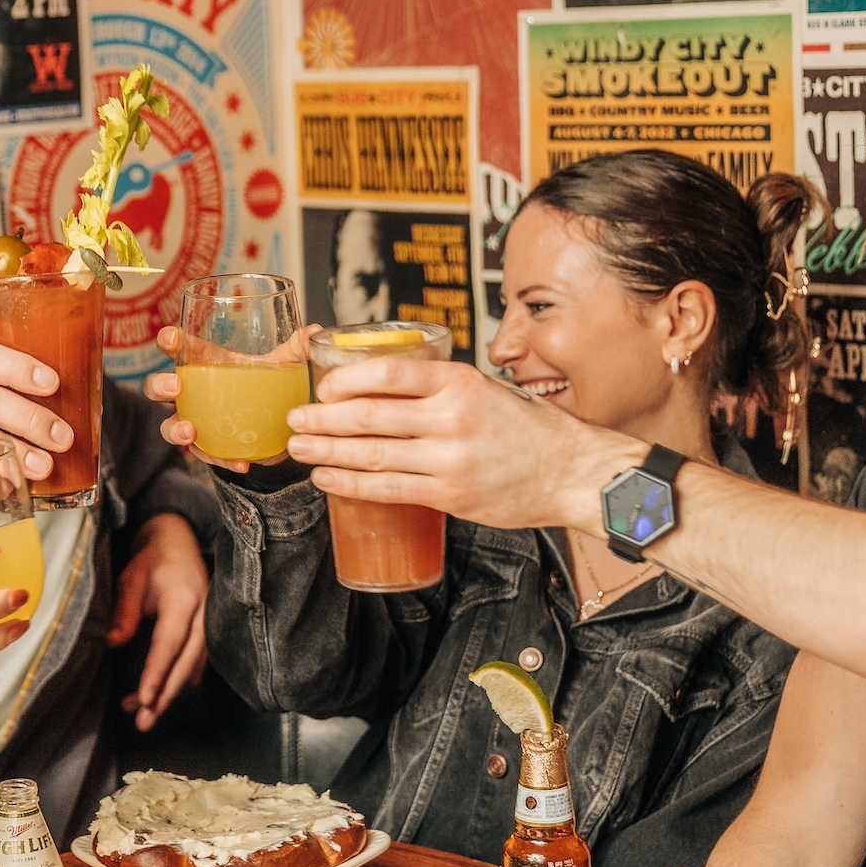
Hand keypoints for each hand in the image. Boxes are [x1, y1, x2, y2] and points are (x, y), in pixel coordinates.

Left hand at [106, 512, 208, 730]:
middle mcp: (204, 616)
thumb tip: (113, 643)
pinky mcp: (208, 631)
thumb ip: (124, 611)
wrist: (179, 541)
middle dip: (164, 696)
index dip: (157, 672)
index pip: (170, 643)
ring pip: (193, 668)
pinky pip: (197, 663)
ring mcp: (210, 624)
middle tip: (143, 723)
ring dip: (169, 692)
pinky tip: (163, 696)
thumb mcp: (131, 578)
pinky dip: (179, 681)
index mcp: (184, 600)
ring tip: (144, 716)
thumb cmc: (152, 560)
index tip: (144, 699)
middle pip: (186, 664)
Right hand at [142, 323, 322, 471]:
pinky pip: (207, 456)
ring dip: (176, 428)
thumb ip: (294, 350)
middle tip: (176, 387)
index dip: (170, 341)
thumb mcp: (281, 367)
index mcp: (204, 364)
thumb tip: (317, 331)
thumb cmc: (266, 387)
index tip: (169, 336)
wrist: (276, 427)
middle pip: (158, 388)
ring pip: (169, 425)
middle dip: (160, 386)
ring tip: (189, 432)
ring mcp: (197, 422)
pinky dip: (222, 459)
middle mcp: (193, 393)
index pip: (180, 348)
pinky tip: (240, 462)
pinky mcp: (210, 449)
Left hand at [283, 358, 637, 530]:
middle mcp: (452, 417)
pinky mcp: (449, 495)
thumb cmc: (525, 428)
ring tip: (300, 447)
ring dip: (327, 451)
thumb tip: (380, 388)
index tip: (322, 386)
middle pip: (370, 416)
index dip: (346, 379)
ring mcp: (449, 459)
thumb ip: (438, 388)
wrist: (570, 471)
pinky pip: (388, 488)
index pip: (388, 372)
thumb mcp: (485, 389)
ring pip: (372, 454)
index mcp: (459, 381)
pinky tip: (327, 477)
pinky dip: (350, 483)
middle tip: (295, 418)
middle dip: (323, 418)